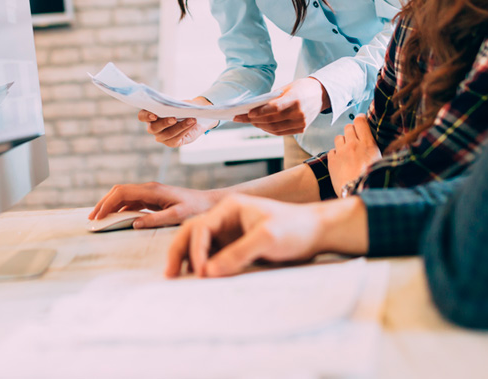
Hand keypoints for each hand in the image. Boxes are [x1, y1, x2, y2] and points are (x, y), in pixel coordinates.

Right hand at [90, 182, 222, 228]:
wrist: (209, 203)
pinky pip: (131, 202)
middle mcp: (149, 188)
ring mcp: (150, 193)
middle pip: (118, 191)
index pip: (122, 192)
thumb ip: (156, 219)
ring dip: (110, 206)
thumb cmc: (197, 209)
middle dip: (103, 203)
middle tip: (92, 219)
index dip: (107, 204)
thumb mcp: (178, 216)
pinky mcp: (153, 199)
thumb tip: (134, 223)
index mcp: (152, 190)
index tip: (97, 217)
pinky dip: (119, 209)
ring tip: (99, 220)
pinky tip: (115, 219)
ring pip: (123, 196)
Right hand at [140, 97, 214, 146]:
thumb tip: (176, 107)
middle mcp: (153, 127)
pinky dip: (185, 130)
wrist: (194, 117)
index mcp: (150, 115)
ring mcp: (161, 137)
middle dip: (164, 123)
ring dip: (180, 126)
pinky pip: (176, 138)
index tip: (155, 115)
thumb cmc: (181, 108)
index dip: (146, 116)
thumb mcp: (177, 103)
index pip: (142, 116)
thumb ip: (173, 105)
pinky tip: (192, 123)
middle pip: (154, 128)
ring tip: (191, 119)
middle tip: (174, 118)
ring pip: (168, 134)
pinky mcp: (171, 143)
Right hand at [165, 193, 367, 277]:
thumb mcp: (268, 238)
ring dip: (188, 259)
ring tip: (179, 279)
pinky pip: (213, 255)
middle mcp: (225, 218)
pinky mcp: (236, 246)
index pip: (201, 227)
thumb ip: (238, 253)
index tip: (201, 272)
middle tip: (170, 275)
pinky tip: (201, 279)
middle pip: (192, 232)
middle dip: (179, 252)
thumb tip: (209, 272)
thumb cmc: (295, 228)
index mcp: (230, 208)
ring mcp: (230, 232)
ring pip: (199, 244)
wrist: (317, 232)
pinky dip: (203, 265)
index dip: (196, 250)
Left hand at [236, 77, 327, 135]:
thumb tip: (254, 107)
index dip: (260, 112)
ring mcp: (301, 123)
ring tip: (250, 122)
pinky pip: (282, 132)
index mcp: (296, 99)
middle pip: (272, 120)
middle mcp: (300, 113)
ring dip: (260, 126)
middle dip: (255, 120)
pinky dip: (269, 129)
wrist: (321, 94)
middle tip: (242, 118)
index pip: (275, 108)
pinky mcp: (302, 129)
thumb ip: (273, 98)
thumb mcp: (288, 88)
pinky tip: (261, 125)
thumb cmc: (301, 88)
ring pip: (275, 129)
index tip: (248, 113)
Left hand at [326, 115, 381, 195]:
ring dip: (342, 142)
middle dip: (351, 132)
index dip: (360, 120)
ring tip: (347, 153)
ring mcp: (341, 152)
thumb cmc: (373, 180)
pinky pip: (332, 150)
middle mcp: (353, 145)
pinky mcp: (332, 160)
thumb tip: (375, 143)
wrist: (358, 194)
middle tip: (355, 141)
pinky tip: (341, 162)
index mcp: (368, 144)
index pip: (360, 121)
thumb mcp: (381, 162)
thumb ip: (375, 149)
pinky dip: (336, 155)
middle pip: (348, 127)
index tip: (360, 122)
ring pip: (339, 137)